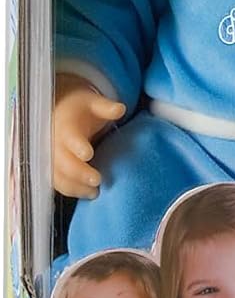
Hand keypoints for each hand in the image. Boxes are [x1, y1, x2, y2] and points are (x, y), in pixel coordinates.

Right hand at [52, 73, 125, 197]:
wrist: (61, 113)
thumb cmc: (81, 109)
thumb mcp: (93, 103)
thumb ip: (106, 107)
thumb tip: (120, 109)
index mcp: (64, 125)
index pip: (68, 136)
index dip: (77, 146)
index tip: (88, 154)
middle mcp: (54, 143)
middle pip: (62, 161)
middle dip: (78, 172)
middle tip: (97, 180)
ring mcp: (51, 157)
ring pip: (57, 175)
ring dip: (74, 186)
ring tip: (95, 192)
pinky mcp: (52, 167)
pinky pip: (57, 182)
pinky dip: (71, 190)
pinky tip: (88, 193)